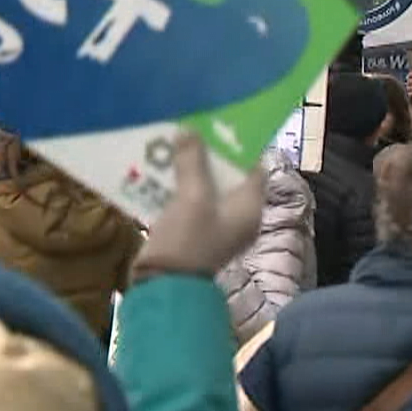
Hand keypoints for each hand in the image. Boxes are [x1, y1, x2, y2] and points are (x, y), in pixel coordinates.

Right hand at [127, 131, 265, 284]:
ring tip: (171, 141)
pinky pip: (188, 201)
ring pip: (205, 187)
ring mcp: (214, 225)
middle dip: (208, 153)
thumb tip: (190, 130)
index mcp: (249, 208)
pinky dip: (177, 185)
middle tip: (191, 126)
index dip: (239, 145)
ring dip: (189, 167)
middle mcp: (237, 216)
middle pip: (227, 176)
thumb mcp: (192, 197)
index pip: (253, 168)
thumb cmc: (188, 241)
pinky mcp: (193, 231)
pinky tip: (159, 168)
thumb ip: (193, 162)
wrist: (163, 286)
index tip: (221, 124)